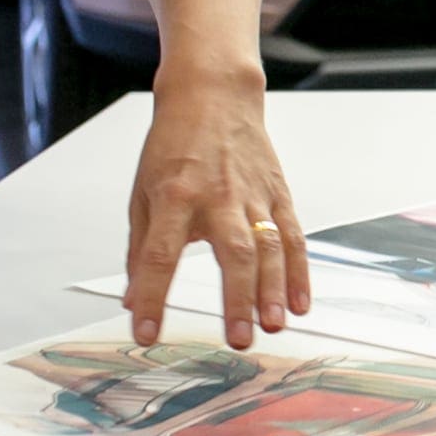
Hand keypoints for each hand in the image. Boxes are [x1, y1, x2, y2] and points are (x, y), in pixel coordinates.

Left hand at [121, 66, 308, 348]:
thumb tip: (133, 300)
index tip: (148, 332)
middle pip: (233, 253)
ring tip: (274, 325)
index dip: (153, 296)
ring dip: (274, 290)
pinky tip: (301, 303)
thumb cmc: (174, 145)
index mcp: (174, 197)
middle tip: (239, 339)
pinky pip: (293, 236)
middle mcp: (217, 197)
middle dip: (237, 298)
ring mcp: (253, 196)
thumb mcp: (143, 193)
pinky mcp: (278, 194)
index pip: (159, 255)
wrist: (214, 96)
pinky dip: (300, 271)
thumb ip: (141, 250)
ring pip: (270, 247)